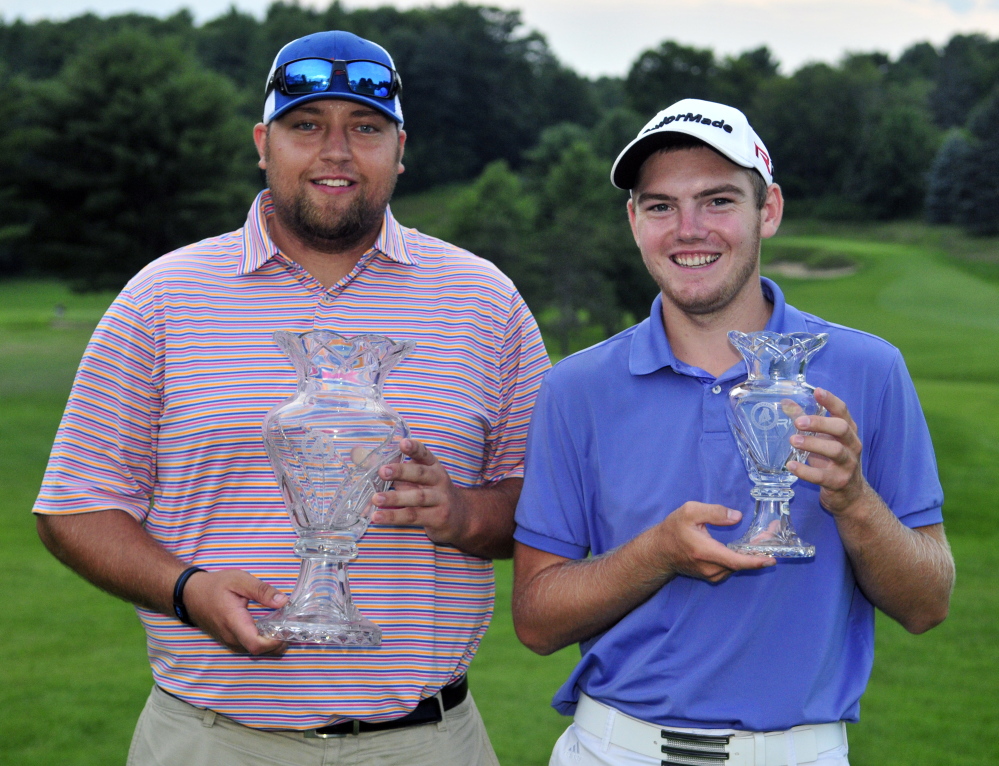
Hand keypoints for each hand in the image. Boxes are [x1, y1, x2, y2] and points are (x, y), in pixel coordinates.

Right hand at [181, 569, 288, 655]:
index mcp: (234, 622)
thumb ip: (262, 590)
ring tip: (283, 625)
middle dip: (278, 642)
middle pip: (259, 651)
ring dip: (272, 643)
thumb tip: (283, 601)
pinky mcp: (230, 641)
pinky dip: (263, 642)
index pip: (256, 644)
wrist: (190, 594)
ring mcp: (230, 642)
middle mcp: (231, 637)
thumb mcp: (239, 580)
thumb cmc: (214, 585)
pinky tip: (270, 627)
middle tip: (290, 625)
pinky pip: (249, 647)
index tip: (286, 628)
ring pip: (256, 651)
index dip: (275, 641)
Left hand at [370, 439, 468, 545]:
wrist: (462, 518)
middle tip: (382, 471)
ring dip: (395, 498)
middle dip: (401, 471)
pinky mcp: (437, 518)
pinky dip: (394, 517)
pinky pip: (413, 516)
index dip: (414, 448)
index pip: (425, 454)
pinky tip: (378, 516)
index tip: (402, 444)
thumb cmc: (432, 494)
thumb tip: (361, 456)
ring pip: (416, 498)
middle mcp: (439, 481)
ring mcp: (440, 500)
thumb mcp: (418, 479)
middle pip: (420, 474)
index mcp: (434, 467)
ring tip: (376, 499)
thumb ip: (396, 470)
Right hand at [653, 502, 775, 581]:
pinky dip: (741, 559)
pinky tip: (745, 548)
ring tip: (761, 539)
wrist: (659, 551)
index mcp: (706, 552)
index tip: (772, 559)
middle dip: (758, 550)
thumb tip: (736, 517)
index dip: (756, 561)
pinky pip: (731, 567)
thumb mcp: (690, 511)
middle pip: (741, 562)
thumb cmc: (674, 529)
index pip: (736, 561)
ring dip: (750, 555)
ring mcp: (711, 574)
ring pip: (737, 565)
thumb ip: (714, 512)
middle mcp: (711, 567)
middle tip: (772, 535)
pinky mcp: (712, 576)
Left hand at [788, 387, 869, 514]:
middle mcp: (852, 445)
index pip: (843, 411)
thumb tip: (786, 402)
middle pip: (841, 428)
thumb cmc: (833, 461)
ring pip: (835, 450)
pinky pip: (822, 476)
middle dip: (820, 423)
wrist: (850, 495)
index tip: (817, 391)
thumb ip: (806, 420)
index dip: (831, 401)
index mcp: (848, 432)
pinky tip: (791, 466)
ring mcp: (848, 465)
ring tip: (793, 440)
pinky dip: (805, 471)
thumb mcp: (823, 439)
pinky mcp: (839, 482)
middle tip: (798, 422)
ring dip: (813, 444)